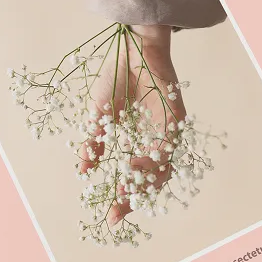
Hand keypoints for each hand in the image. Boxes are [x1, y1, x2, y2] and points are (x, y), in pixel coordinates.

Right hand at [79, 24, 184, 224]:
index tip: (111, 215)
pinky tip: (133, 165)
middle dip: (135, 197)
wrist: (132, 47)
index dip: (125, 197)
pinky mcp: (177, 117)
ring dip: (145, 182)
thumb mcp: (99, 114)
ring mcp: (169, 129)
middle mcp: (156, 138)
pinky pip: (169, 147)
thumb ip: (95, 142)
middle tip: (117, 211)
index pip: (135, 176)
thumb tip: (85, 170)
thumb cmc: (118, 75)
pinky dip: (152, 160)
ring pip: (165, 167)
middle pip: (153, 178)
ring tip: (125, 190)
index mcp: (139, 139)